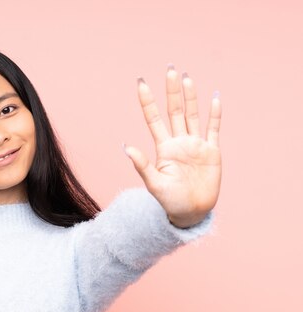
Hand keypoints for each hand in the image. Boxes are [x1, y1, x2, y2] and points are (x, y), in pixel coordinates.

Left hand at [124, 64, 221, 227]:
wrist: (191, 212)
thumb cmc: (170, 201)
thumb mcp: (154, 184)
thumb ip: (142, 165)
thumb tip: (126, 147)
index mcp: (163, 148)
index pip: (153, 119)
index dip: (147, 102)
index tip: (141, 83)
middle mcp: (178, 142)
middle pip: (174, 111)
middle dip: (171, 91)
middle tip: (170, 68)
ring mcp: (195, 145)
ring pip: (192, 115)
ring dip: (190, 97)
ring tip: (186, 77)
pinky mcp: (211, 151)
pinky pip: (213, 129)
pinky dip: (214, 114)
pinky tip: (214, 97)